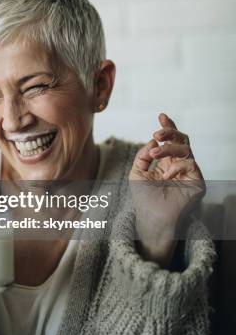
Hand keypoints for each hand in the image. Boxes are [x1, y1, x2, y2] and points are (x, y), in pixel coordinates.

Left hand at [129, 113, 204, 268]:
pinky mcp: (197, 182)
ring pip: (185, 149)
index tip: (161, 116)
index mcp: (166, 162)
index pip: (170, 140)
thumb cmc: (144, 199)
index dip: (168, 127)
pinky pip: (190, 164)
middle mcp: (179, 165)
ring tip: (154, 155)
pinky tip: (165, 176)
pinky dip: (176, 167)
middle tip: (156, 133)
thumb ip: (143, 155)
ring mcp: (189, 173)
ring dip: (168, 148)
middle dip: (169, 132)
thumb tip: (154, 141)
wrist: (151, 219)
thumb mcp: (137, 173)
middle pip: (182, 140)